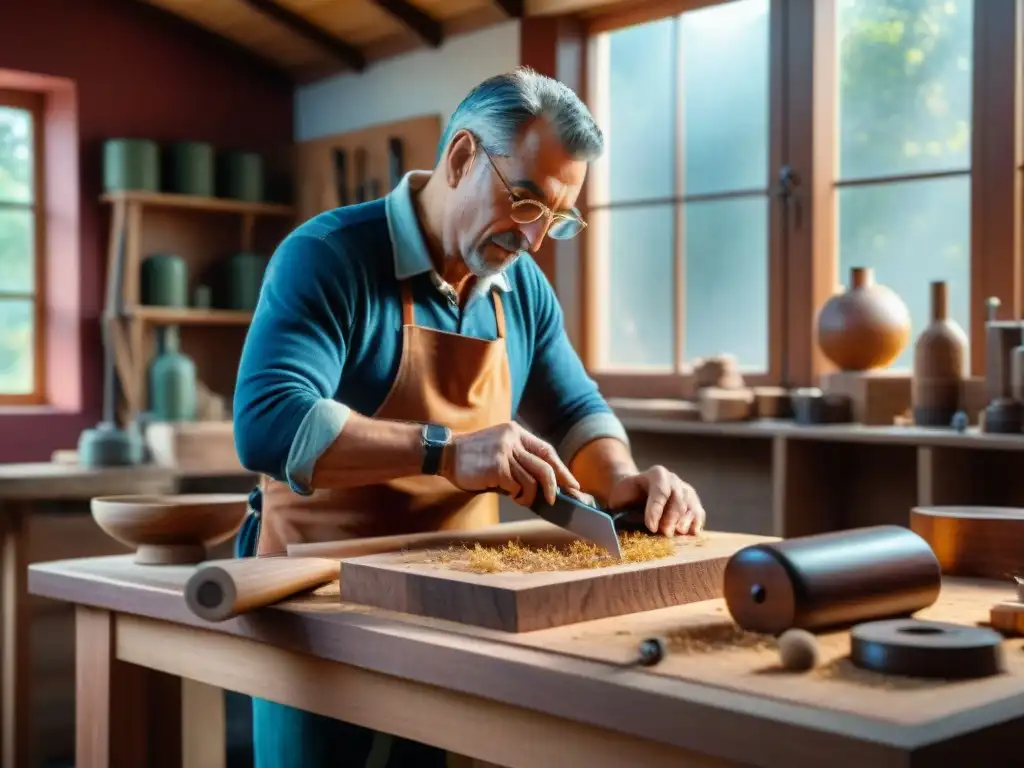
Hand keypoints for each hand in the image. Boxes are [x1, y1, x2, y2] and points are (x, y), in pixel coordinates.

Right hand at [441, 422, 578, 506]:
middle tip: (554, 500)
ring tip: (519, 498)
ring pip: (532, 480)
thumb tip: (544, 486)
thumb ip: (519, 461)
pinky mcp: (497, 467)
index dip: (561, 469)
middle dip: (554, 487)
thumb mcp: (499, 450)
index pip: (546, 450)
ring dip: (528, 496)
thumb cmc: (473, 458)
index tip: (572, 484)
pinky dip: (515, 494)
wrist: (445, 453)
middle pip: (545, 467)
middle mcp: (513, 440)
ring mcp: (505, 452)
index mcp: (516, 432)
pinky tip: (507, 494)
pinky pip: (516, 487)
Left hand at [606, 466, 704, 536]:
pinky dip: (696, 522)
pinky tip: (692, 533)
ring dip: (685, 521)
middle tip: (665, 533)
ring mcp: (685, 490)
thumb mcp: (620, 496)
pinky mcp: (692, 502)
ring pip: (690, 505)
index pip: (660, 491)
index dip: (656, 510)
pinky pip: (698, 512)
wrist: (635, 491)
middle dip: (671, 518)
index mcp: (656, 474)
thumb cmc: (626, 495)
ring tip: (679, 533)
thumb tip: (619, 524)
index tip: (651, 527)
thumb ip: (622, 506)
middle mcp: (673, 479)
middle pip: (677, 499)